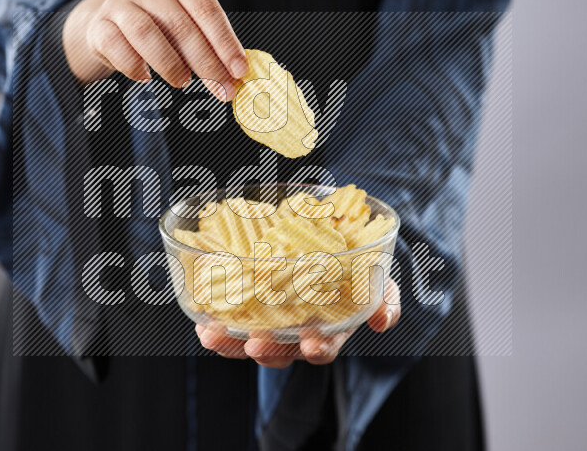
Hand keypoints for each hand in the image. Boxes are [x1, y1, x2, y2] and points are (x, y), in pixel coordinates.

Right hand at [63, 0, 246, 99]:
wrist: (112, 21)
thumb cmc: (161, 23)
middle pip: (180, 25)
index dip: (225, 44)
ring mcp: (119, 1)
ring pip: (147, 34)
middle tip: (222, 89)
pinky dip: (135, 67)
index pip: (207, 10)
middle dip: (206, 63)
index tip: (239, 71)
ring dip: (170, 64)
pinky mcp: (99, 25)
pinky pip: (118, 49)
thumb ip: (211, 41)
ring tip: (183, 82)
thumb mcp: (187, 20)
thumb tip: (236, 74)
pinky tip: (146, 77)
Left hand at [196, 278, 400, 367]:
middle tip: (254, 343)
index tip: (311, 346)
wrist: (331, 235)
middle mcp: (297, 329)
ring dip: (231, 341)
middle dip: (267, 349)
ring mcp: (271, 318)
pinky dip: (215, 322)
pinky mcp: (248, 301)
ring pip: (249, 339)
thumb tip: (382, 320)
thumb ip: (384, 298)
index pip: (324, 346)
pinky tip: (202, 319)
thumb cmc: (357, 263)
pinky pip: (230, 319)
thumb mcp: (379, 278)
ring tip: (214, 334)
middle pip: (281, 350)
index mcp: (330, 327)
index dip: (318, 349)